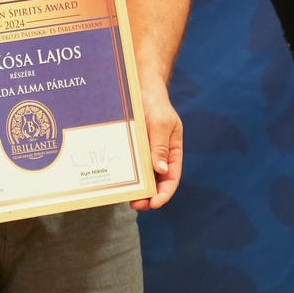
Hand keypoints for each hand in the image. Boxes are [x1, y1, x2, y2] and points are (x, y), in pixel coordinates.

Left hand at [130, 77, 182, 210]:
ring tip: (127, 198)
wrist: (140, 87)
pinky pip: (131, 165)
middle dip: (149, 196)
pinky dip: (128, 176)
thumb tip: (161, 170)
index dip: (165, 193)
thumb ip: (161, 146)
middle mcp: (160, 155)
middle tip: (136, 205)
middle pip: (157, 182)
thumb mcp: (161, 124)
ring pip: (143, 177)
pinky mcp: (133, 149)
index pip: (172, 178)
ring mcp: (145, 153)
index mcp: (173, 151)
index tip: (155, 203)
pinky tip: (120, 182)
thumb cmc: (155, 104)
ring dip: (137, 189)